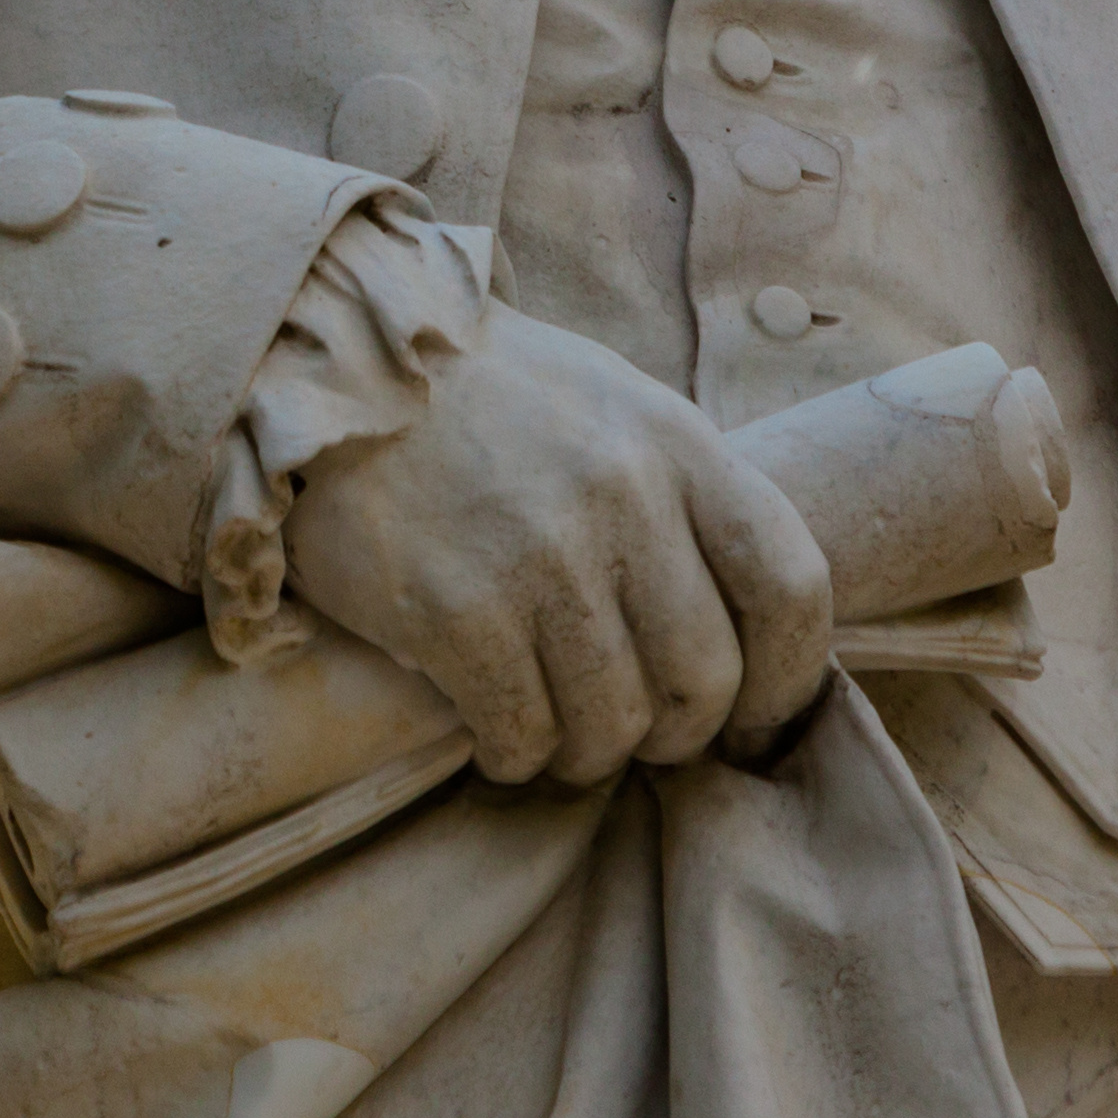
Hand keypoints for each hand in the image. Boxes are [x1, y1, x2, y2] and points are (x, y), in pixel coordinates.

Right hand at [278, 301, 832, 786]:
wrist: (328, 361)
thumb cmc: (480, 395)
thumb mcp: (607, 404)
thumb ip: (680, 494)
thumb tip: (740, 621)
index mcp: (675, 443)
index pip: (790, 587)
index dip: (788, 679)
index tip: (755, 715)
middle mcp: (622, 498)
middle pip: (706, 679)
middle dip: (675, 733)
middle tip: (632, 731)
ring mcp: (539, 556)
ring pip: (615, 724)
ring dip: (588, 753)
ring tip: (554, 734)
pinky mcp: (454, 608)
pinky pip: (522, 732)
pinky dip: (516, 755)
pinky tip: (494, 732)